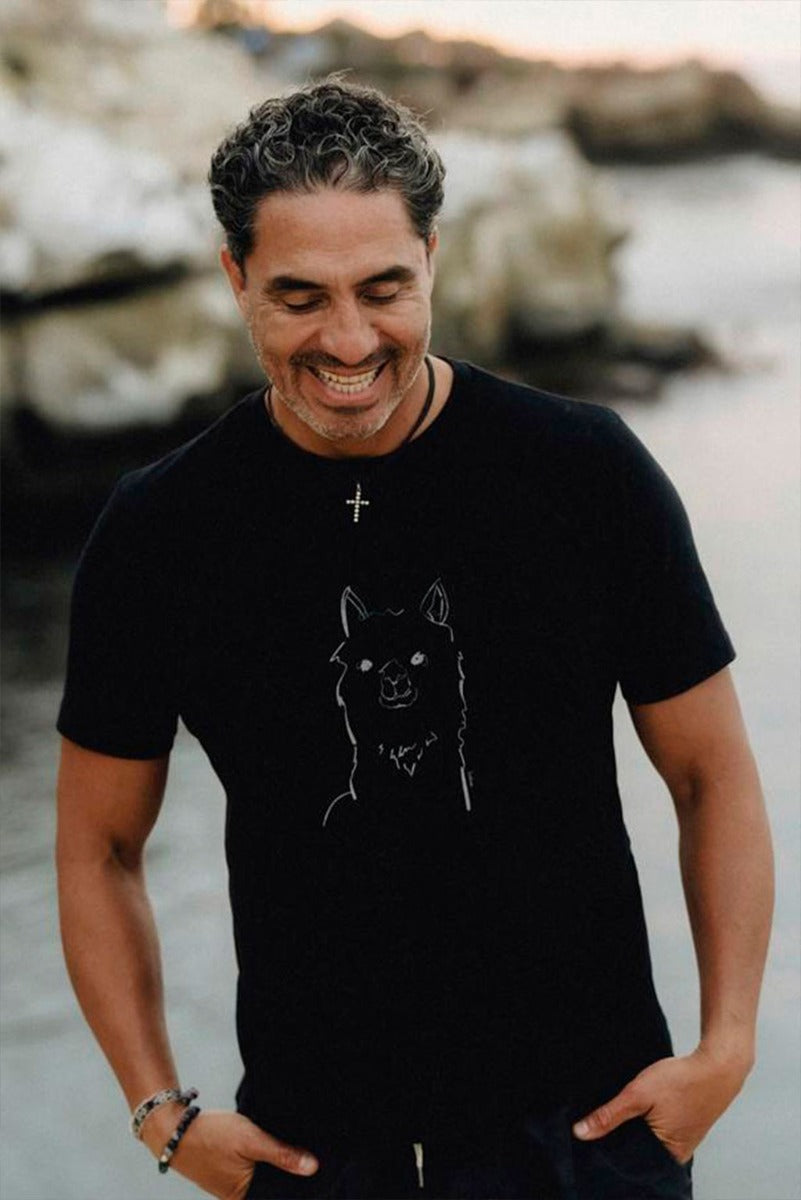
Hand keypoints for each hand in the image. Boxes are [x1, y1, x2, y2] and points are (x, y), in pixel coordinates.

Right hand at [140, 1105, 318, 1198]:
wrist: (174, 1130)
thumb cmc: (210, 1135)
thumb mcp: (251, 1139)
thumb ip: (281, 1154)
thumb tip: (312, 1167)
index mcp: (244, 1196)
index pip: (280, 1193)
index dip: (296, 1183)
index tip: (312, 1167)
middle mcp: (238, 1196)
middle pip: (271, 1185)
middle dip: (285, 1172)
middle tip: (299, 1151)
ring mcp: (231, 1186)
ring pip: (262, 1177)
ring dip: (272, 1164)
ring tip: (284, 1146)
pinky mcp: (226, 1175)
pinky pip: (251, 1170)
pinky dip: (259, 1160)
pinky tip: (267, 1146)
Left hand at [571, 1046, 750, 1164]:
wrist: (718, 1065)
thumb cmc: (682, 1080)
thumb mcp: (639, 1094)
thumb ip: (609, 1115)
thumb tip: (580, 1133)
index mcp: (666, 1156)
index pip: (626, 1160)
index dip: (608, 1145)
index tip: (595, 1128)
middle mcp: (675, 1156)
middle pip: (636, 1151)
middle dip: (620, 1136)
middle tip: (612, 1113)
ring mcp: (682, 1143)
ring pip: (647, 1140)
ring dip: (634, 1126)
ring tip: (627, 1108)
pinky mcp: (685, 1129)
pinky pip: (659, 1131)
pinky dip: (647, 1120)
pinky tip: (642, 1107)